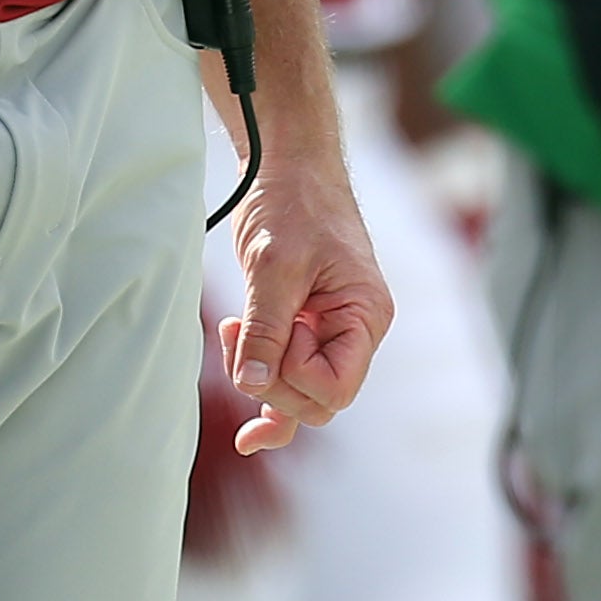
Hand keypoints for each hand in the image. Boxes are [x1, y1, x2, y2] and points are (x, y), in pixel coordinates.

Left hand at [222, 153, 390, 454]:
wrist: (289, 166)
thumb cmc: (293, 204)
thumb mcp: (274, 265)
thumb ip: (266, 329)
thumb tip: (254, 386)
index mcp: (366, 316)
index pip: (336, 388)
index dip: (295, 375)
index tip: (276, 330)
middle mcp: (356, 332)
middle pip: (316, 400)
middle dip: (272, 379)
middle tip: (241, 327)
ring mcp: (331, 333)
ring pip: (299, 394)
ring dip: (259, 375)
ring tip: (234, 327)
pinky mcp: (305, 329)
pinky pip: (292, 383)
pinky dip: (268, 396)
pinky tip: (248, 434)